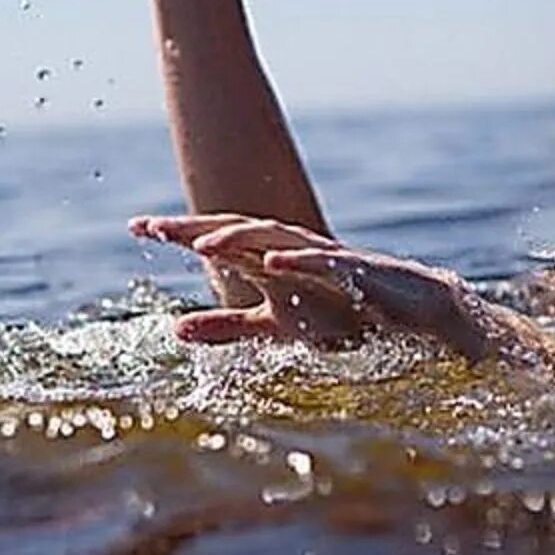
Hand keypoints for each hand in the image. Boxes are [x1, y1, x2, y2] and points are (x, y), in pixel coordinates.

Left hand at [130, 214, 547, 364]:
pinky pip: (325, 264)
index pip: (219, 239)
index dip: (180, 232)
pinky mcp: (358, 272)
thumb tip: (175, 328)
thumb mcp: (277, 327)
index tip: (136, 227)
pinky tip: (274, 263)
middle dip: (196, 227)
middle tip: (153, 226)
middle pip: (239, 231)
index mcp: (273, 260)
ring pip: (277, 240)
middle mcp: (295, 251)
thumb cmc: (345, 315)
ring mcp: (326, 257)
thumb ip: (230, 326)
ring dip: (240, 239)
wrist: (417, 316)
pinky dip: (300, 261)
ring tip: (203, 242)